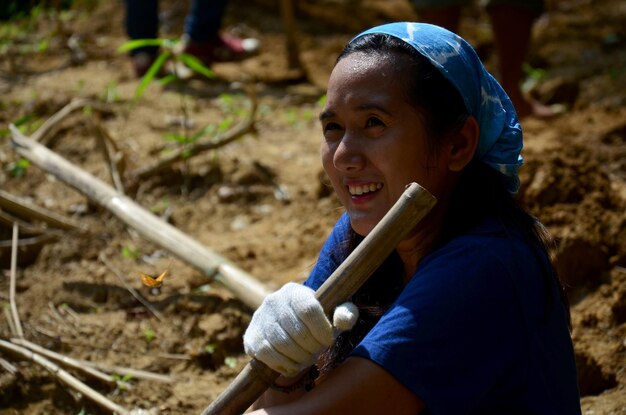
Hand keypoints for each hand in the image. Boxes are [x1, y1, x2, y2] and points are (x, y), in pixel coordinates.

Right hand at [243, 282, 358, 375]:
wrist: (288, 327)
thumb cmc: (316, 321)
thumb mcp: (333, 313)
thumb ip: (345, 314)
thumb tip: (345, 319)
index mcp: (295, 291)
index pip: (309, 309)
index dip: (322, 330)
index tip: (329, 340)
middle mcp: (274, 300)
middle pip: (296, 330)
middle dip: (312, 347)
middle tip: (318, 352)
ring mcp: (260, 318)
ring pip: (281, 344)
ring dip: (299, 358)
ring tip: (307, 359)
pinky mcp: (251, 336)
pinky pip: (266, 354)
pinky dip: (283, 364)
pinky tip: (293, 365)